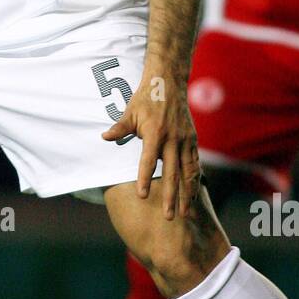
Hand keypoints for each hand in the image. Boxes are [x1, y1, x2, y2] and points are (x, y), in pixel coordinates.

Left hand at [101, 69, 200, 217]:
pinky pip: (195, 164)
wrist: (168, 82)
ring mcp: (185, 140)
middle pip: (172, 173)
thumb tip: (104, 138)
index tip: (142, 196)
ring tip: (186, 213)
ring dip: (188, 194)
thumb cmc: (145, 98)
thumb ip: (119, 128)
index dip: (145, 178)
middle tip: (168, 217)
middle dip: (171, 196)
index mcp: (155, 133)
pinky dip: (195, 180)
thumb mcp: (130, 112)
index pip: (148, 161)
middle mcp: (173, 139)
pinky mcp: (192, 140)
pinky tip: (194, 195)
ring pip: (189, 172)